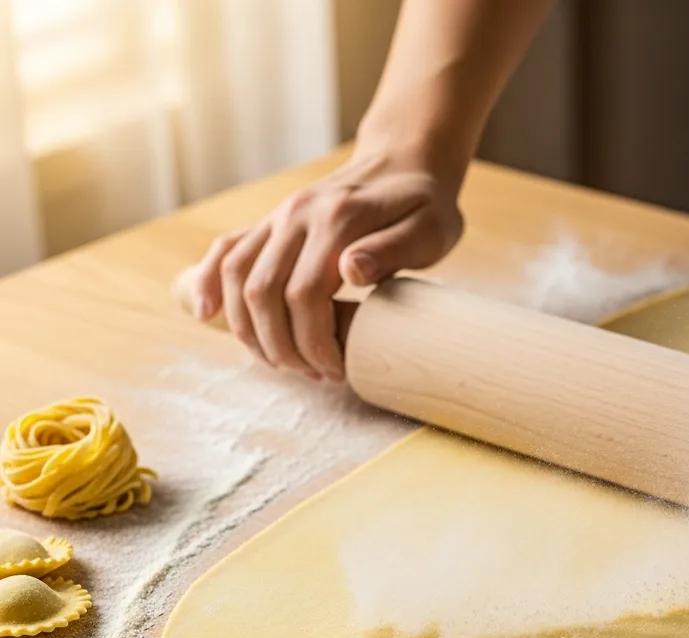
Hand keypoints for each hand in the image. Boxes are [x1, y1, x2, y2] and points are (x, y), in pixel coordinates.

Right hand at [185, 147, 463, 380]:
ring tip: (283, 362)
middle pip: (262, 293)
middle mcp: (297, 214)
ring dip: (250, 331)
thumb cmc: (426, 205)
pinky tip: (206, 313)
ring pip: (236, 277)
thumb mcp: (431, 229)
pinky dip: (209, 284)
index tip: (337, 369)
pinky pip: (226, 252)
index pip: (304, 294)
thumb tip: (351, 270)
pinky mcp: (269, 223)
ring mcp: (278, 217)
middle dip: (282, 347)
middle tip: (314, 374)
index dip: (314, 342)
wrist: (404, 161)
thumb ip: (393, 250)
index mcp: (337, 218)